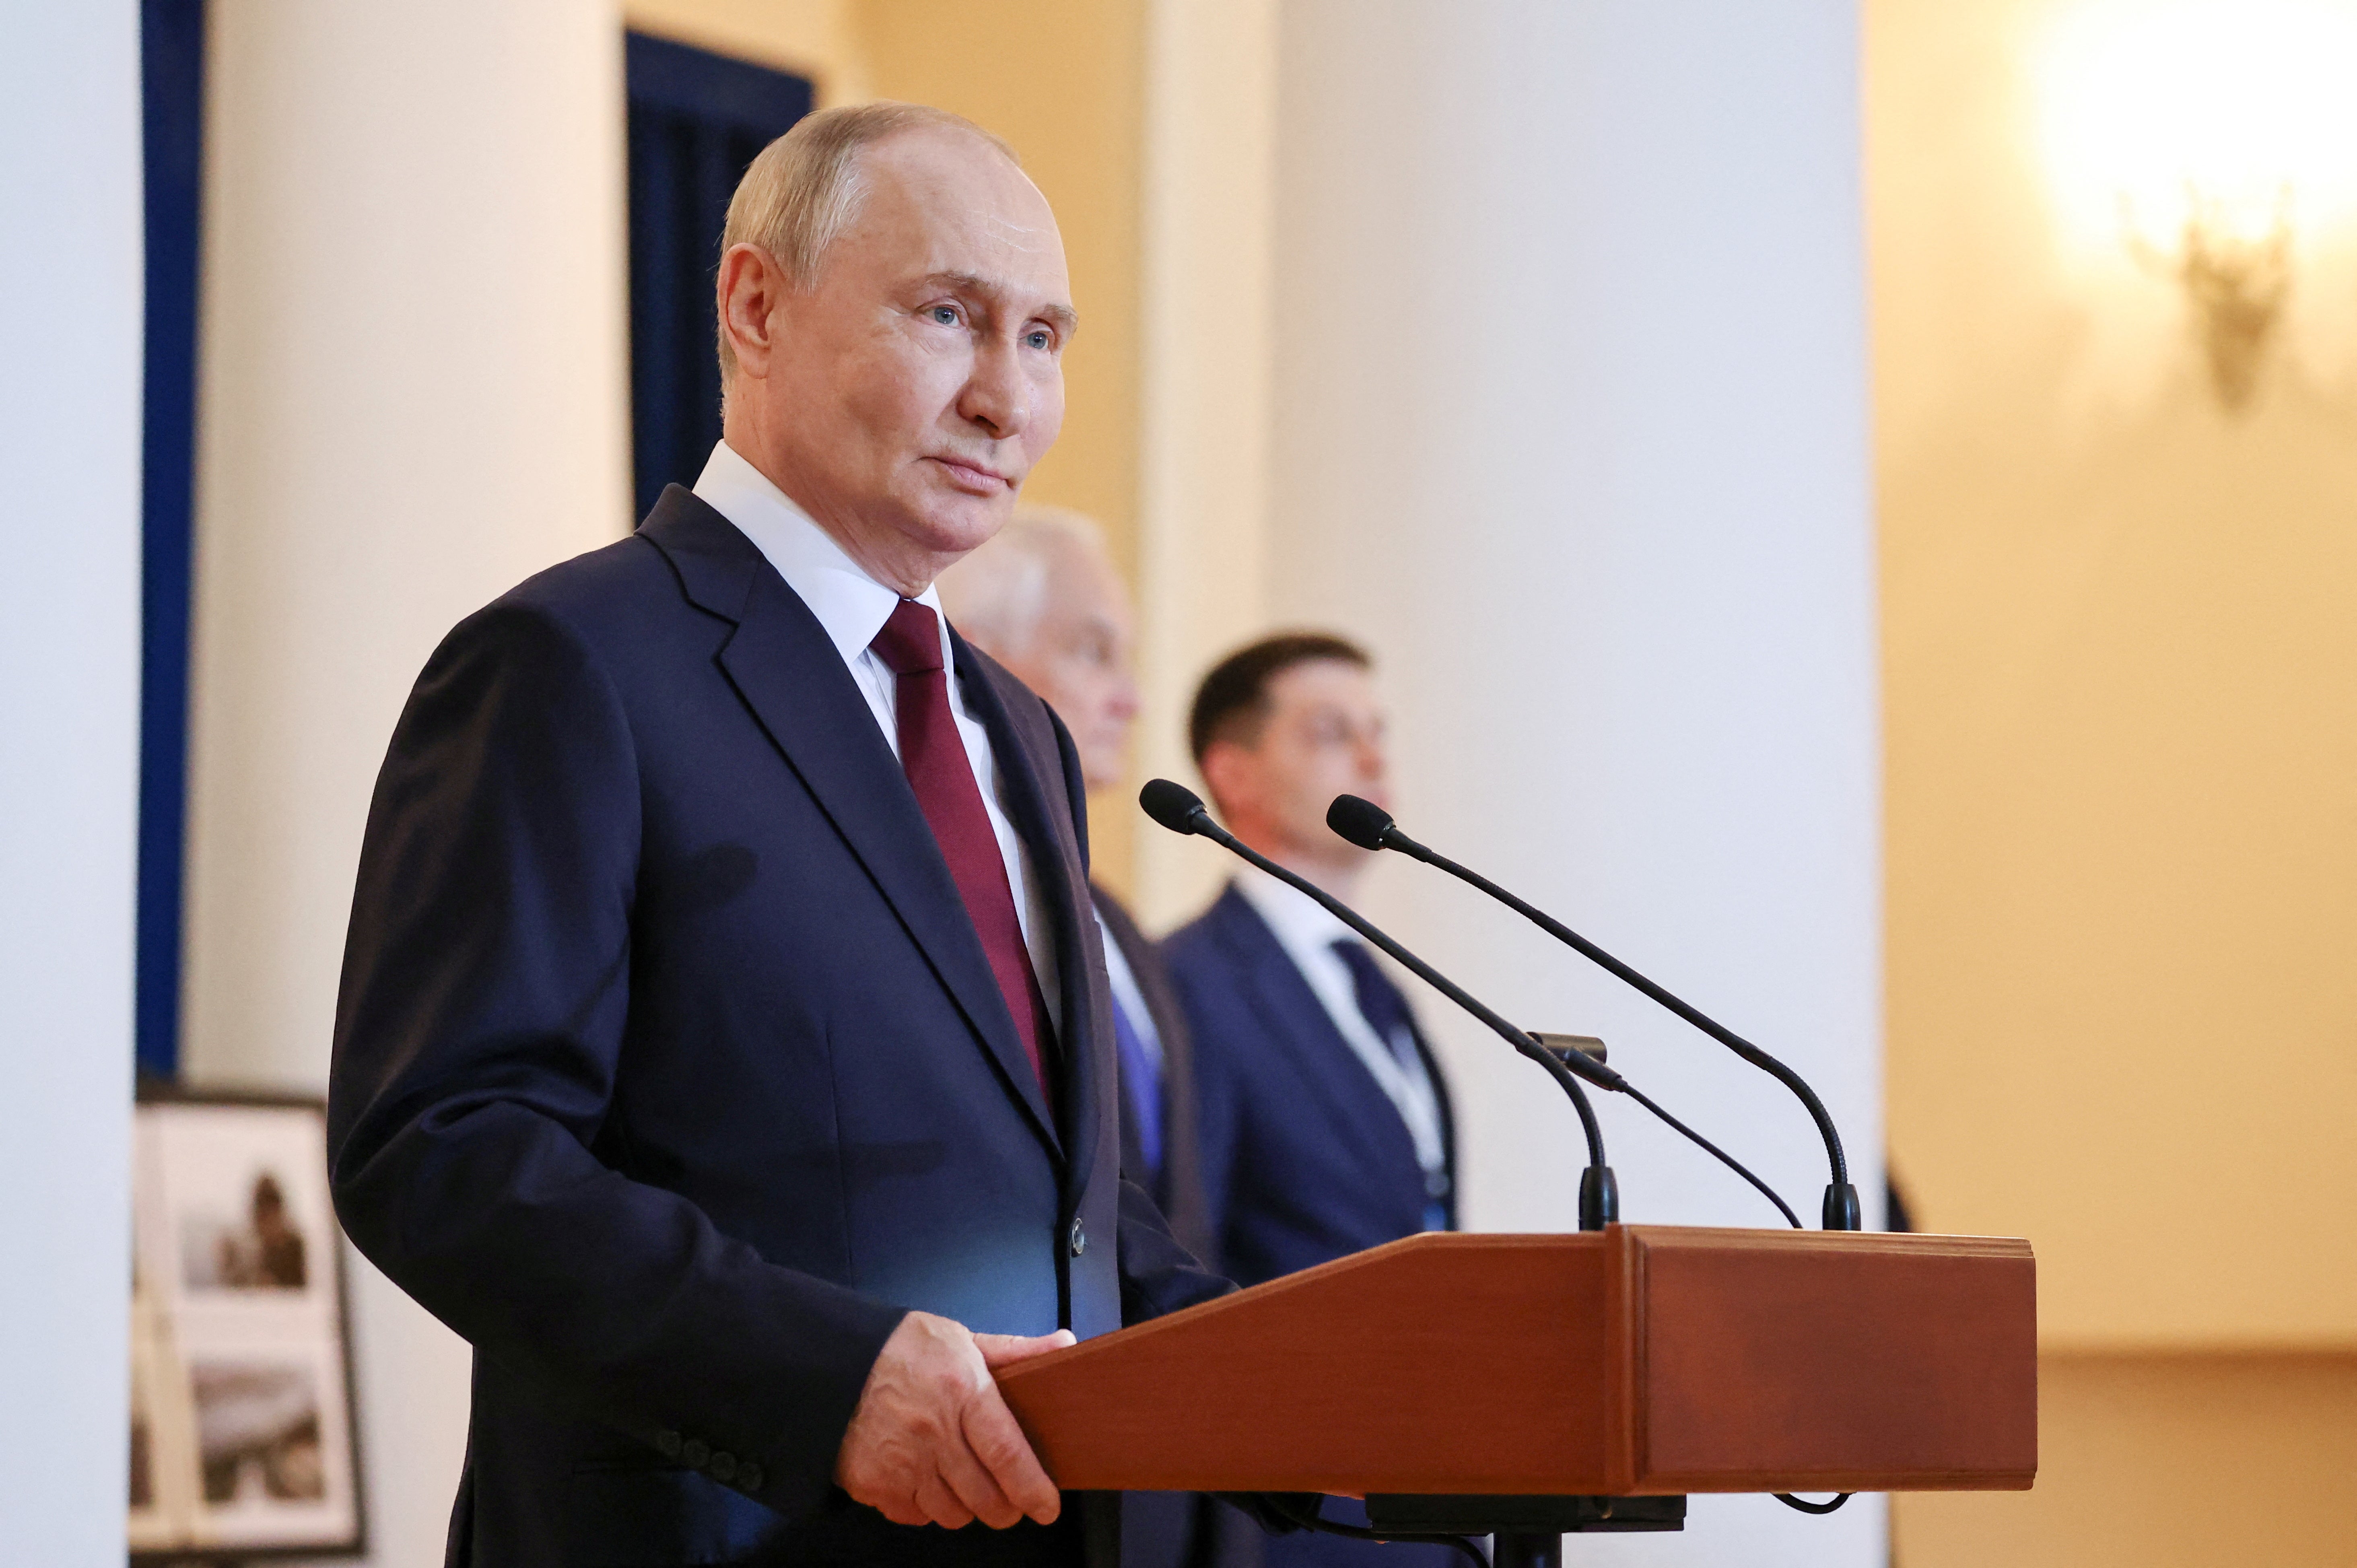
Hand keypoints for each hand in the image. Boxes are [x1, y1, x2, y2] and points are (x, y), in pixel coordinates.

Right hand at [835, 1311, 1073, 1528]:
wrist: (831, 1362)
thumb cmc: (901, 1349)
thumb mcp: (961, 1339)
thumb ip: (1014, 1351)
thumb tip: (1067, 1344)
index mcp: (962, 1390)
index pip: (1007, 1454)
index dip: (1033, 1489)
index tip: (1047, 1507)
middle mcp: (932, 1432)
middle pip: (984, 1496)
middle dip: (1006, 1508)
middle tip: (1011, 1502)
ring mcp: (900, 1463)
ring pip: (952, 1513)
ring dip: (967, 1508)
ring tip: (965, 1484)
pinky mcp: (873, 1484)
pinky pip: (915, 1516)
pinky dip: (926, 1507)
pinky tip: (926, 1482)